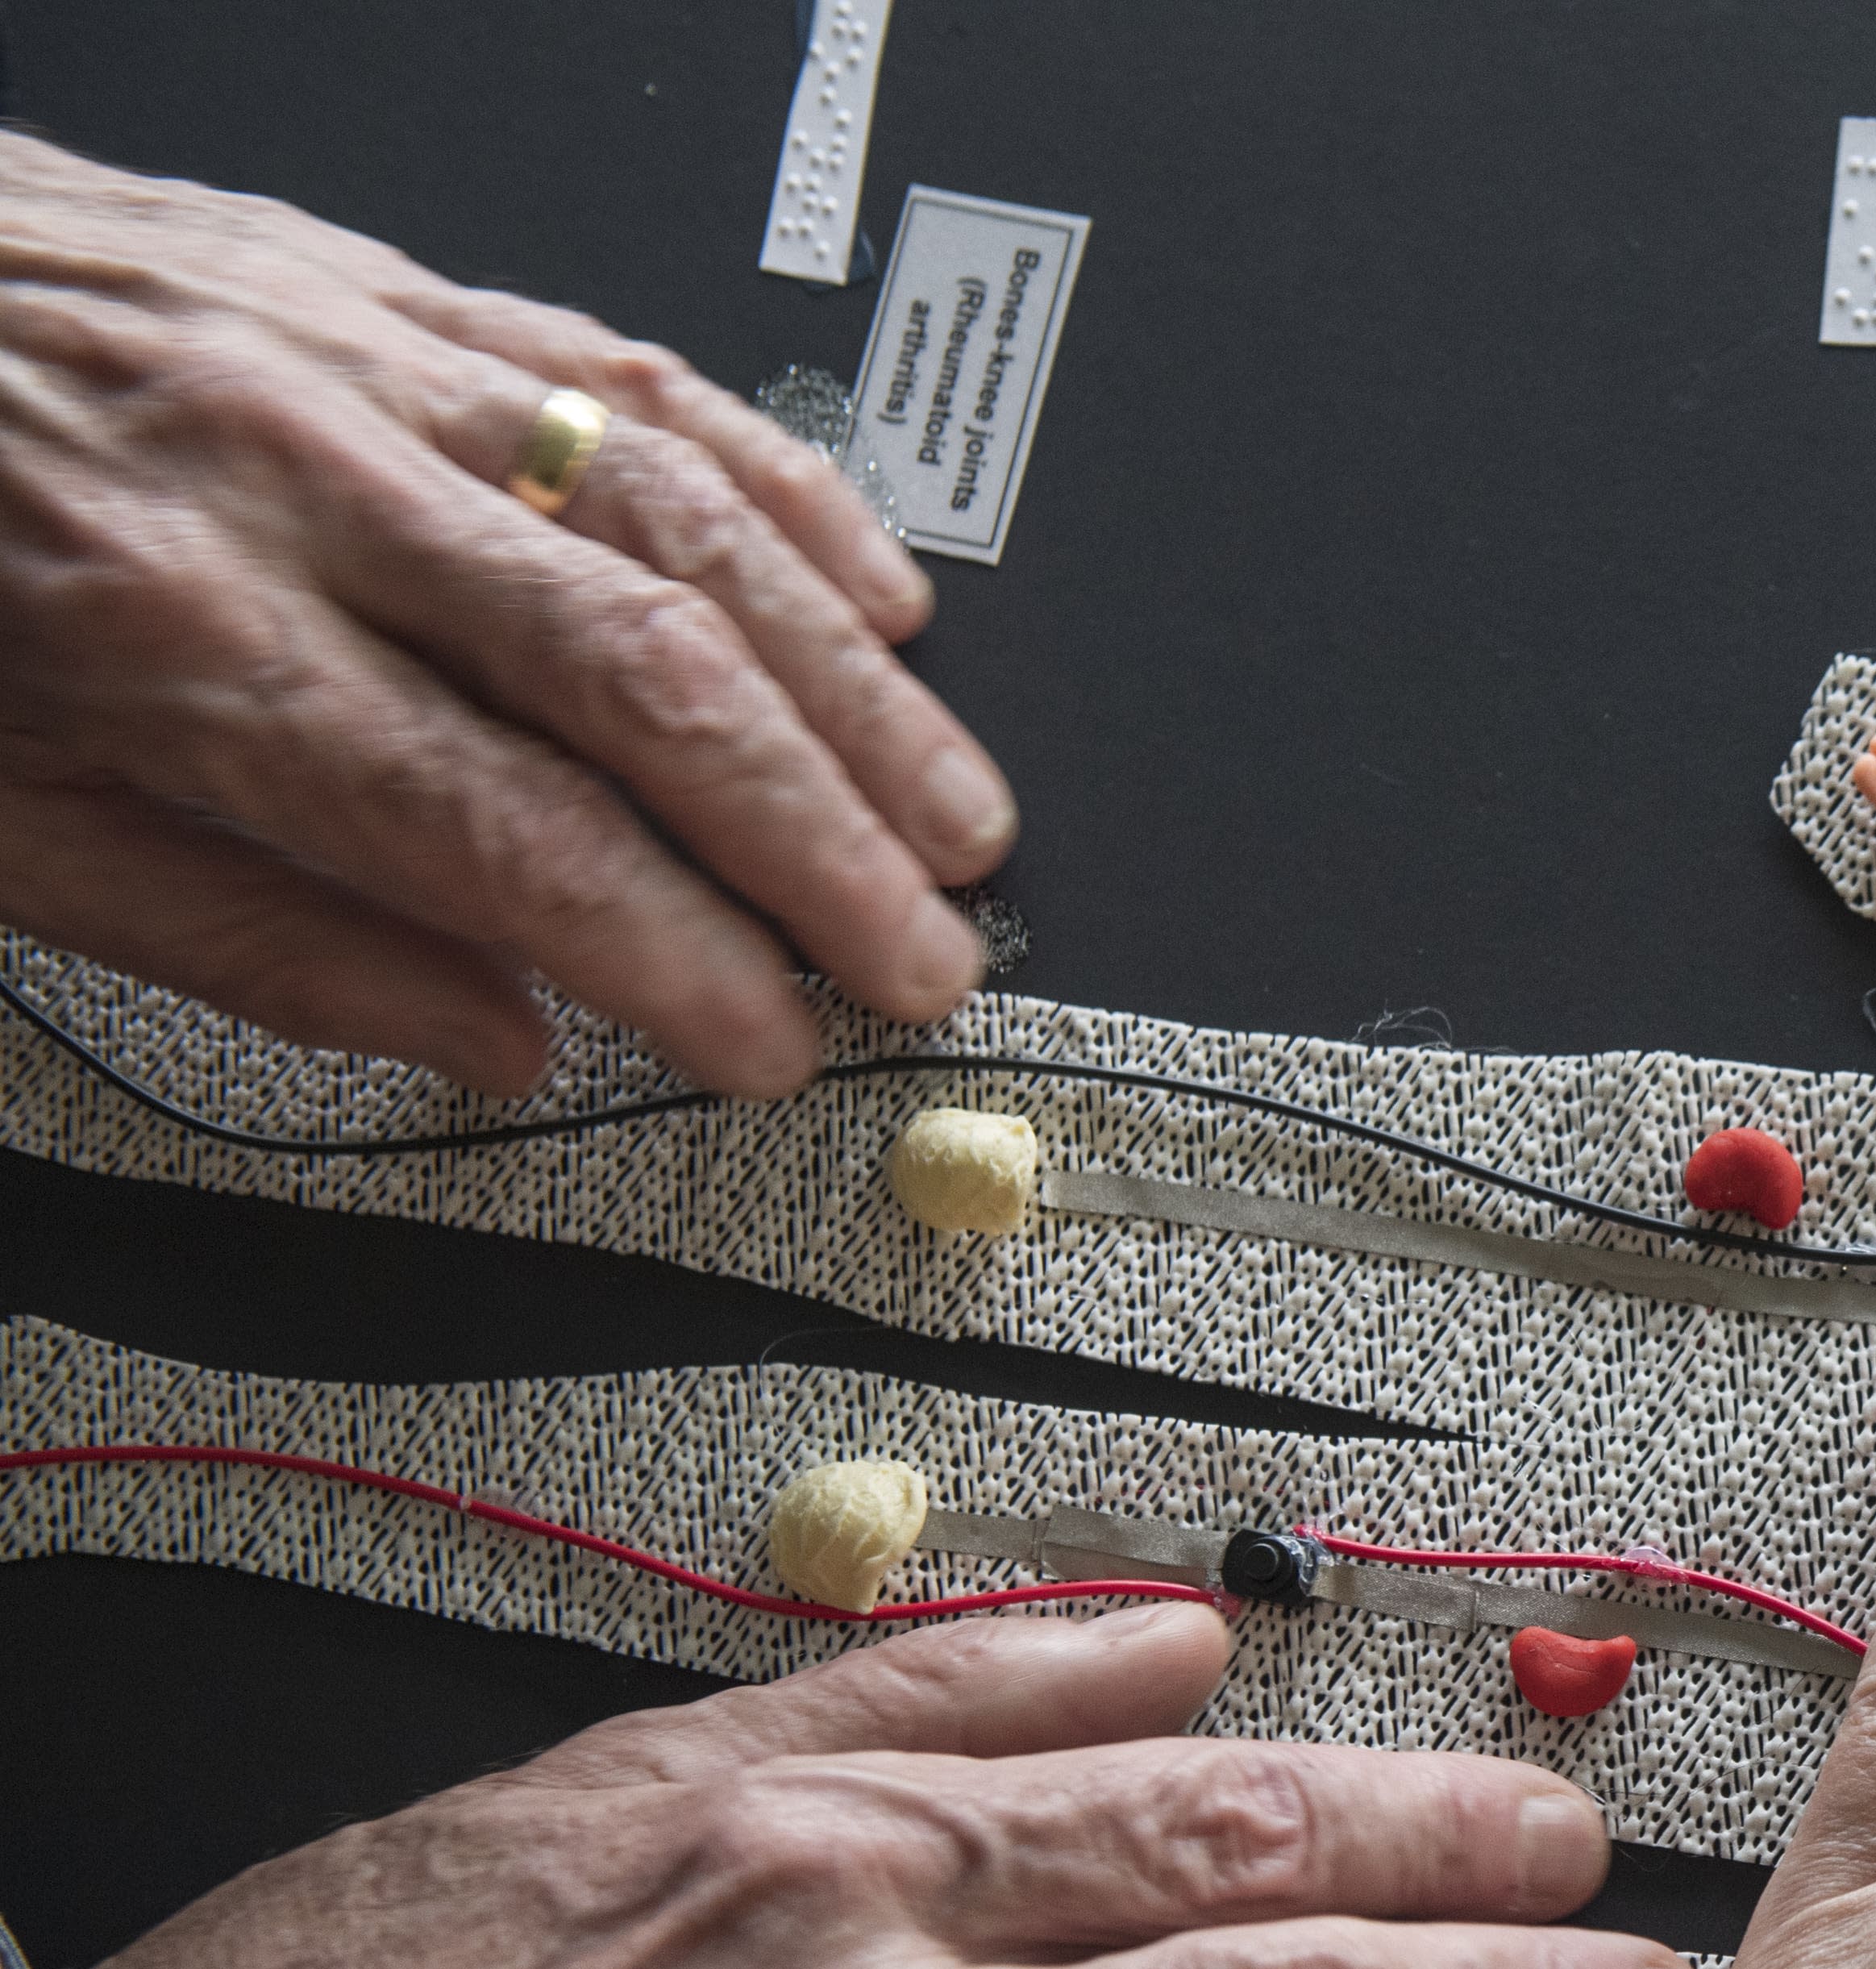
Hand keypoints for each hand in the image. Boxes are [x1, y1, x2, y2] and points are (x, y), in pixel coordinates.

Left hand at [0, 130, 1017, 1098]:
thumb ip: (257, 940)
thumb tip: (491, 1043)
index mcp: (189, 638)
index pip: (514, 832)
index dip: (678, 956)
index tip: (769, 1044)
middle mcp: (302, 482)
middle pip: (642, 678)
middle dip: (820, 842)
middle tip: (921, 959)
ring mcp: (364, 364)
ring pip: (683, 526)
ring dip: (850, 693)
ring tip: (955, 816)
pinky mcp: (395, 286)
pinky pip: (638, 377)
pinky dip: (789, 494)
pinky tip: (882, 600)